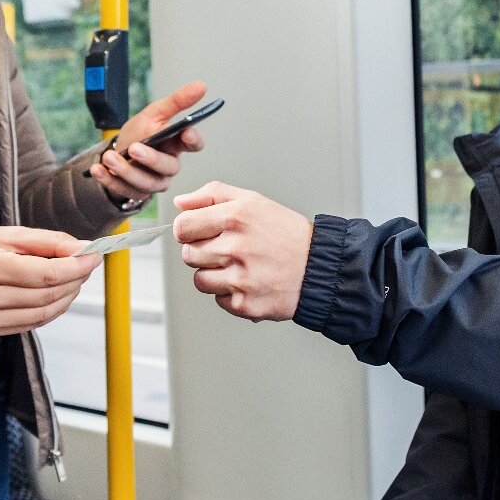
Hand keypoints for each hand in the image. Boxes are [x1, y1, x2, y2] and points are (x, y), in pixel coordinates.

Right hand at [0, 227, 99, 334]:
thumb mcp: (7, 233)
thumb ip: (48, 241)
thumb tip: (82, 249)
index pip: (47, 274)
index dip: (77, 267)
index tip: (94, 255)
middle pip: (48, 295)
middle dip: (76, 280)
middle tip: (85, 264)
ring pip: (44, 313)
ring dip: (67, 296)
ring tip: (72, 277)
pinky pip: (31, 324)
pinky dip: (50, 309)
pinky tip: (54, 294)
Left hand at [90, 80, 209, 204]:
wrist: (118, 150)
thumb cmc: (141, 133)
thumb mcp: (155, 113)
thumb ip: (177, 101)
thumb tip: (201, 85)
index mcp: (177, 144)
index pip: (193, 144)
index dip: (193, 140)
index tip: (187, 131)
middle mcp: (168, 166)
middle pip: (169, 167)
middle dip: (151, 158)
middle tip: (135, 148)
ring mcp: (153, 182)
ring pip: (146, 182)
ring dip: (126, 170)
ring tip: (110, 158)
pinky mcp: (135, 192)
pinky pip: (123, 190)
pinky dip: (109, 180)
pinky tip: (99, 170)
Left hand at [172, 181, 313, 321]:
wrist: (319, 267)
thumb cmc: (286, 233)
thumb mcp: (253, 201)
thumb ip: (213, 195)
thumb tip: (180, 204)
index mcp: (235, 217)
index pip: (182, 227)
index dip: (188, 230)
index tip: (200, 232)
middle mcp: (236, 248)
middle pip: (188, 255)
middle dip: (204, 252)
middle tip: (230, 249)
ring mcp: (240, 279)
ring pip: (200, 280)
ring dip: (215, 275)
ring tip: (241, 266)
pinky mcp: (245, 304)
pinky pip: (218, 300)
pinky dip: (231, 293)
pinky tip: (250, 281)